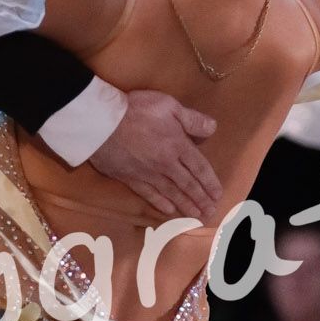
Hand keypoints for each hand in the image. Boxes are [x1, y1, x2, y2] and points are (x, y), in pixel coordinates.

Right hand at [89, 90, 220, 221]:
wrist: (101, 123)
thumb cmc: (135, 110)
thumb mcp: (168, 105)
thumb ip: (192, 119)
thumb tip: (212, 129)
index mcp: (177, 145)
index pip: (199, 168)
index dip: (210, 182)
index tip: (218, 194)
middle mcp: (166, 164)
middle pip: (188, 185)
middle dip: (201, 199)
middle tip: (211, 212)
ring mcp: (148, 174)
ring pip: (171, 193)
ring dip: (186, 205)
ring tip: (196, 216)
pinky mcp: (130, 178)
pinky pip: (149, 194)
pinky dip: (160, 204)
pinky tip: (169, 211)